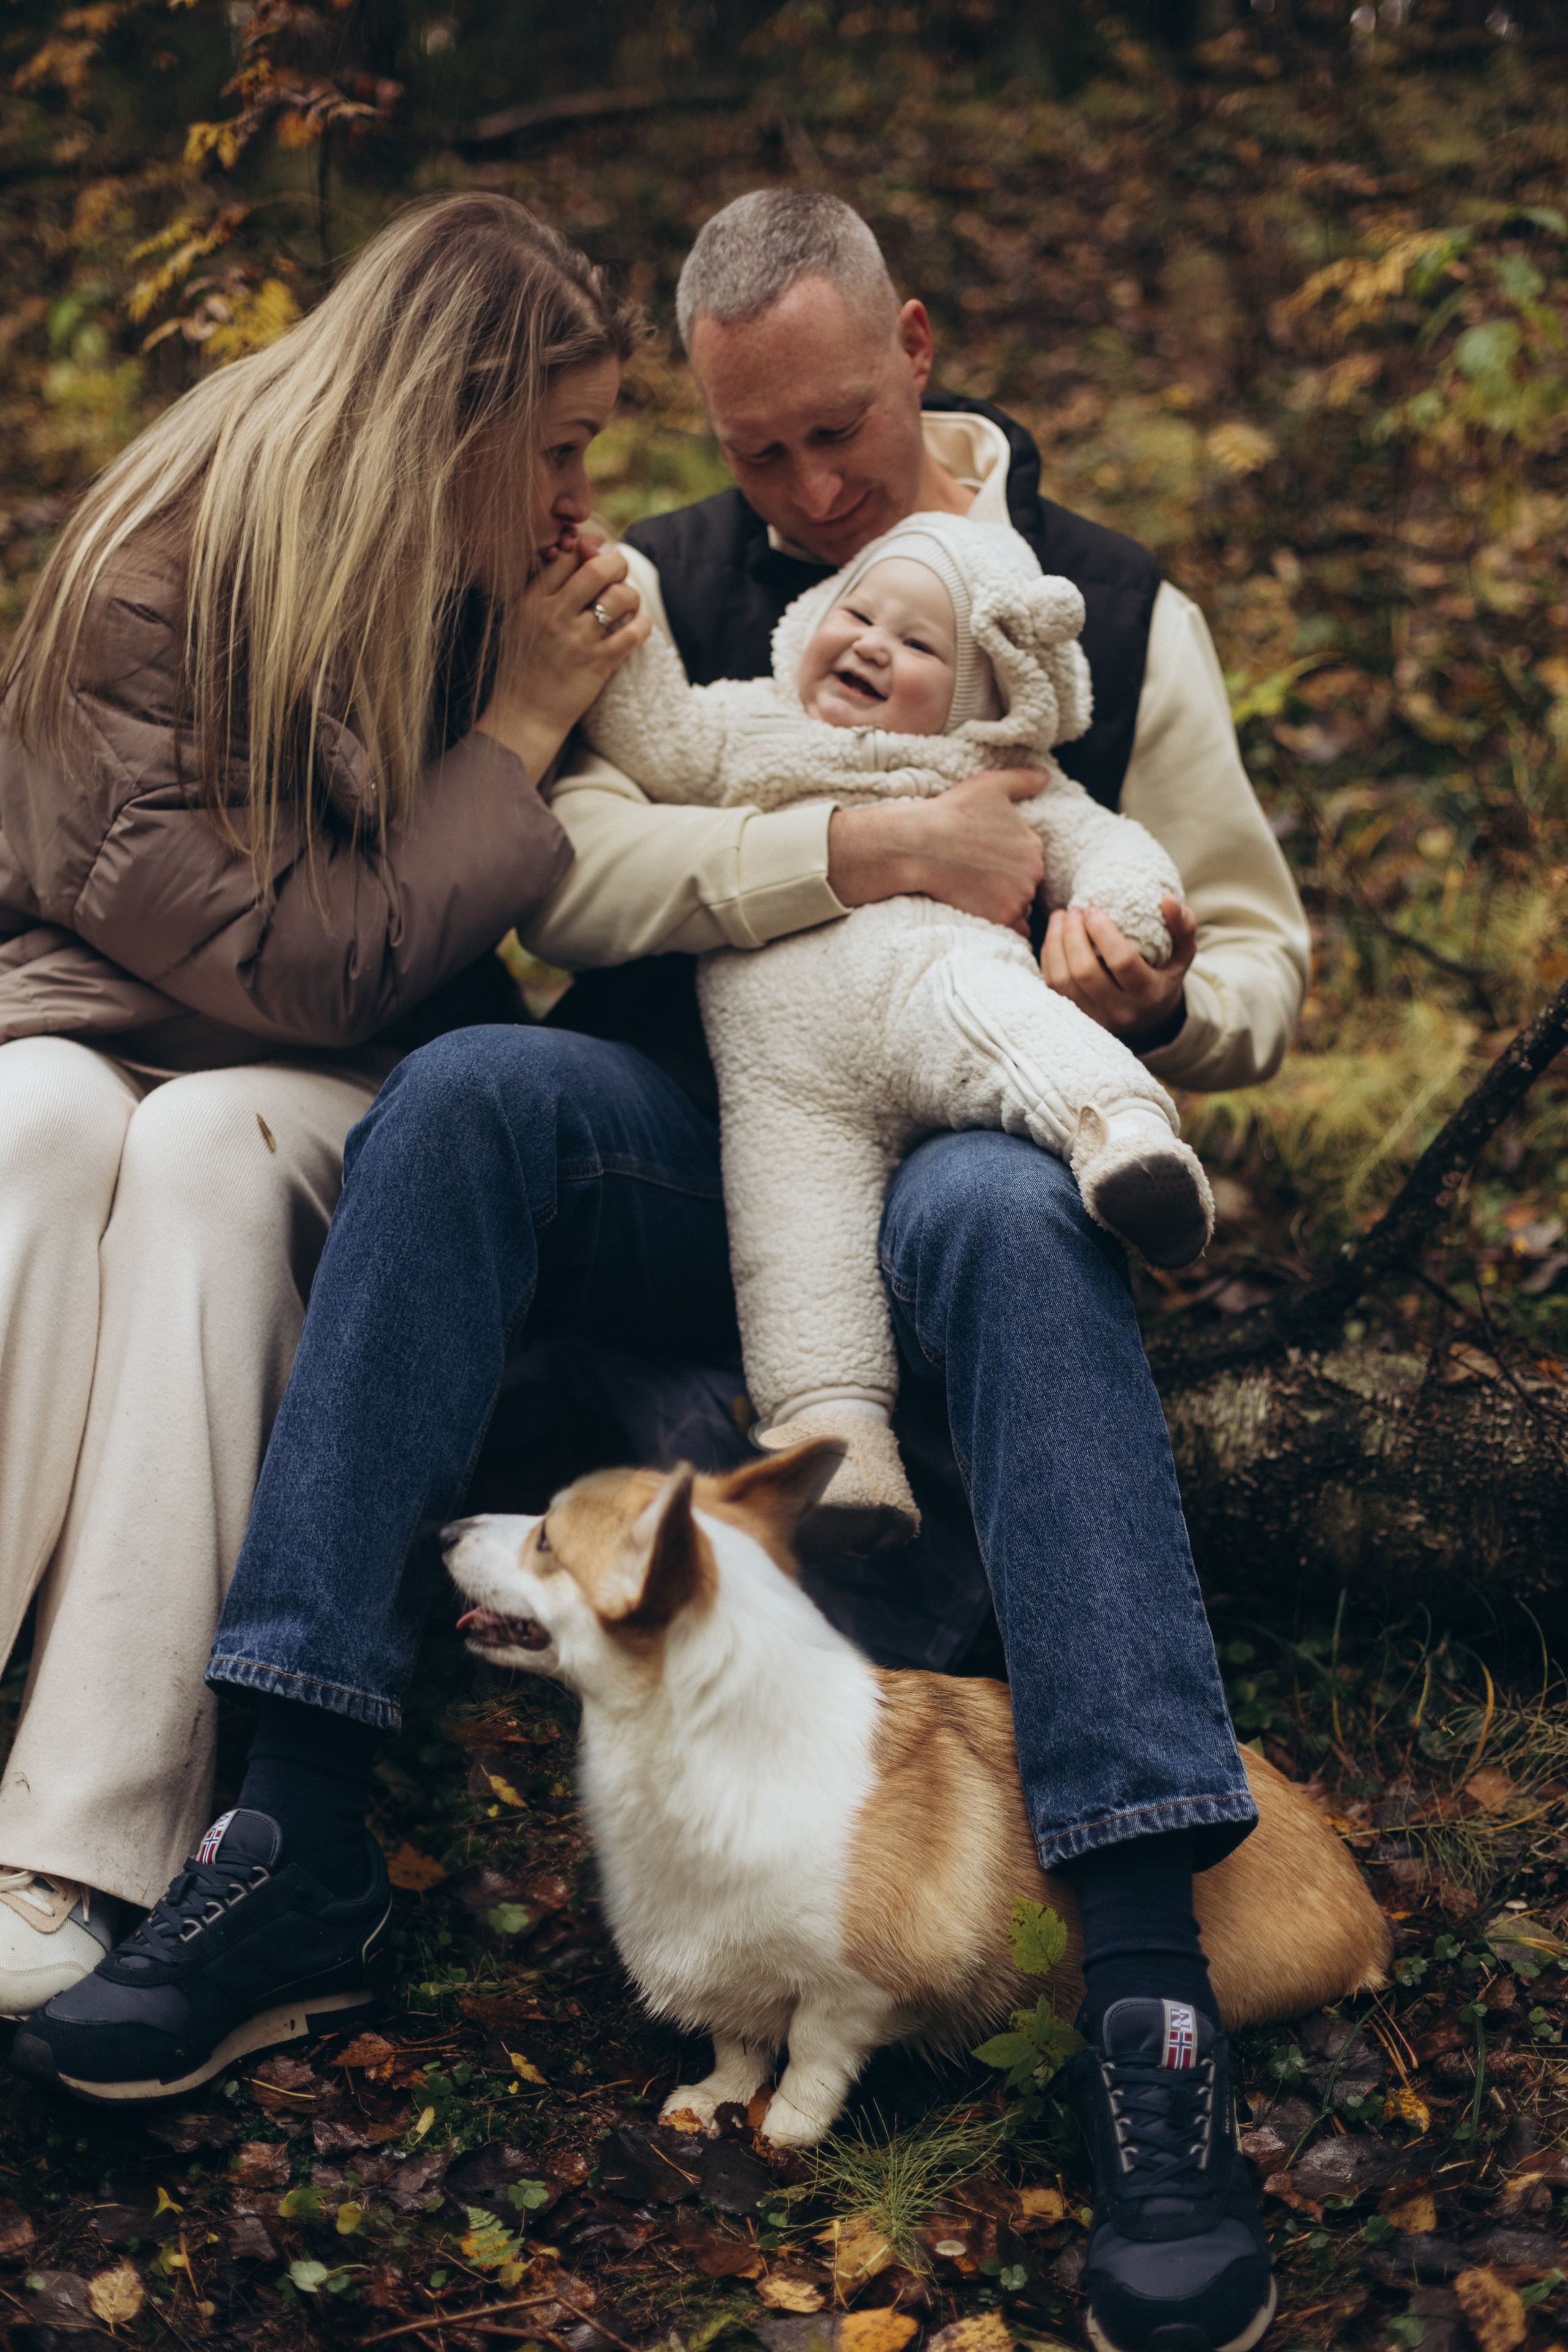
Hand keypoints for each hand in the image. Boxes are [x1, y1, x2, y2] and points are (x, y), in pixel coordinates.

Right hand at [477, 543, 649, 780]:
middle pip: (598, 568)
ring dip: (632, 596)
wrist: (523, 716)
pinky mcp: (598, 664)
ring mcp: (578, 640)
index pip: (567, 556)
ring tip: (628, 607)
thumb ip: (546, 588)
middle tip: (619, 574)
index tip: (595, 557)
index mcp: (532, 601)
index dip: (587, 550)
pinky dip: (642, 625)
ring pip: (620, 596)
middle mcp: (554, 616)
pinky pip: (634, 632)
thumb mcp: (521, 620)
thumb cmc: (524, 665)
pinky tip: (637, 627)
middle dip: (617, 564)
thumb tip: (579, 550)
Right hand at [828, 770, 1047, 934]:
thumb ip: (1023, 780)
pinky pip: (1016, 929)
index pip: (1030, 860)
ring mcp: (1018, 897)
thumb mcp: (990, 785)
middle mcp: (1033, 873)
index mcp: (1034, 845)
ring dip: (1007, 903)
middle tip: (982, 877)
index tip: (988, 858)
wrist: (919, 845)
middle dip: (1011, 882)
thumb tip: (1046, 775)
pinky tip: (987, 913)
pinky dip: (1005, 923)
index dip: (1010, 860)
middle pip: (1028, 884)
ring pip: (1022, 906)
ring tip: (980, 893)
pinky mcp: (1001, 917)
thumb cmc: (952, 812)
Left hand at [1042, 894, 1195, 1047]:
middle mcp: (1120, 1011)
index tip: (1093, 909)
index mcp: (1148, 994)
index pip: (1121, 961)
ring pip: (1062, 980)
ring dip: (1055, 943)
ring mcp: (1094, 1017)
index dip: (1103, 933)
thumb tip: (1168, 899)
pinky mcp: (1075, 1016)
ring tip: (1060, 917)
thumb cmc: (1164, 975)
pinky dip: (1049, 957)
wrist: (1149, 1018)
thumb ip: (1183, 926)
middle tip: (1073, 910)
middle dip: (1073, 935)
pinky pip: (1052, 986)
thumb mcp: (1183, 953)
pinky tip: (1054, 936)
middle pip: (1085, 972)